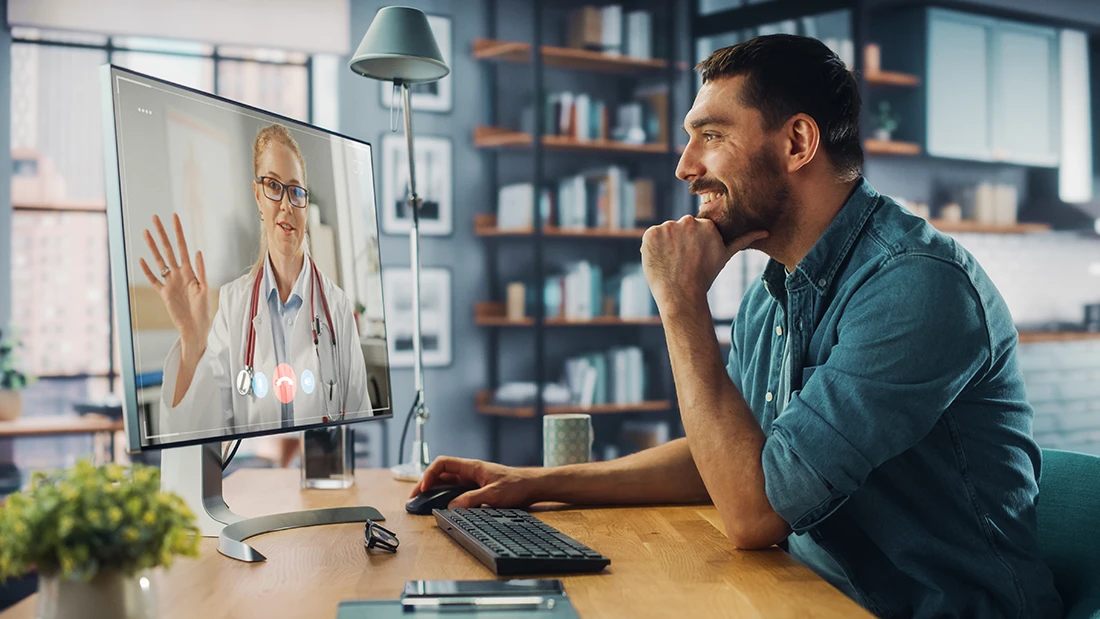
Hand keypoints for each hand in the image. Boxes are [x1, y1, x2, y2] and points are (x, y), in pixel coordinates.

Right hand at [139, 214, 211, 360]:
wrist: (196, 328)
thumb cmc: (204, 310)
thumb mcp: (205, 288)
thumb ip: (201, 270)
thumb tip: (198, 251)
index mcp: (190, 271)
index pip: (183, 247)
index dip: (178, 232)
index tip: (174, 217)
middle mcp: (179, 273)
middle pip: (168, 249)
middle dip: (162, 233)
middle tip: (155, 217)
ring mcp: (170, 282)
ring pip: (159, 260)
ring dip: (152, 246)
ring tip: (145, 232)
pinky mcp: (164, 293)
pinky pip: (154, 279)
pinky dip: (147, 270)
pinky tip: (141, 259)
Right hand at [410, 456, 542, 508]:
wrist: (533, 486)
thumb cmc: (517, 485)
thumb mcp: (494, 495)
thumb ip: (472, 500)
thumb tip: (451, 506)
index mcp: (472, 467)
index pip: (443, 464)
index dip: (429, 474)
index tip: (423, 488)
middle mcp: (470, 472)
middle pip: (441, 474)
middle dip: (425, 484)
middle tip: (413, 498)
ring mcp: (472, 480)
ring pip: (447, 483)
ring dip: (433, 491)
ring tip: (421, 503)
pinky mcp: (477, 489)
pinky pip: (456, 491)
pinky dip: (445, 497)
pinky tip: (440, 505)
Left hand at [641, 216, 766, 309]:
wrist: (681, 296)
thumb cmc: (705, 277)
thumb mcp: (725, 256)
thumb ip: (743, 240)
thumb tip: (766, 232)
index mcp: (706, 225)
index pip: (694, 228)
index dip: (691, 244)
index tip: (693, 258)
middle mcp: (687, 221)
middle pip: (679, 229)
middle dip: (679, 242)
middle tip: (682, 262)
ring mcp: (667, 227)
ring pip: (664, 233)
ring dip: (665, 244)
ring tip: (672, 263)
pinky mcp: (650, 234)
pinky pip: (650, 238)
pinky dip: (652, 248)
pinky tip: (660, 261)